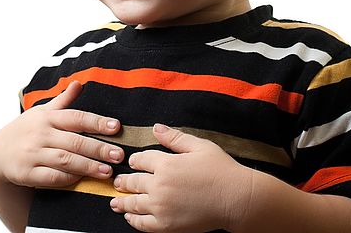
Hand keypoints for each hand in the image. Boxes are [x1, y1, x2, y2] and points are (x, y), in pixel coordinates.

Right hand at [0, 81, 123, 188]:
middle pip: (75, 141)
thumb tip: (79, 83)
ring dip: (88, 166)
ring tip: (107, 171)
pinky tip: (83, 179)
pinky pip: (51, 177)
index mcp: (48, 117)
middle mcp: (41, 134)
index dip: (97, 122)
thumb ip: (63, 100)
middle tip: (119, 154)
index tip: (116, 127)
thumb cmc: (28, 129)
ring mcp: (32, 154)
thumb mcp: (42, 111)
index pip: (76, 118)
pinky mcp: (26, 173)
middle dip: (98, 148)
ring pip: (65, 160)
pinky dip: (68, 178)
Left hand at [110, 124, 248, 231]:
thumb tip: (155, 128)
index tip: (133, 162)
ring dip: (122, 201)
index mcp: (167, 163)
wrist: (235, 198)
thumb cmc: (220, 169)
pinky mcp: (166, 225)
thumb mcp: (198, 146)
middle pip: (133, 182)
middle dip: (124, 181)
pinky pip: (143, 224)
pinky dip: (133, 220)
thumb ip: (174, 137)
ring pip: (134, 203)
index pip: (142, 160)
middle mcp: (160, 185)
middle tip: (117, 181)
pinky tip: (129, 217)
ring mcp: (161, 207)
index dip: (136, 160)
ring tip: (115, 201)